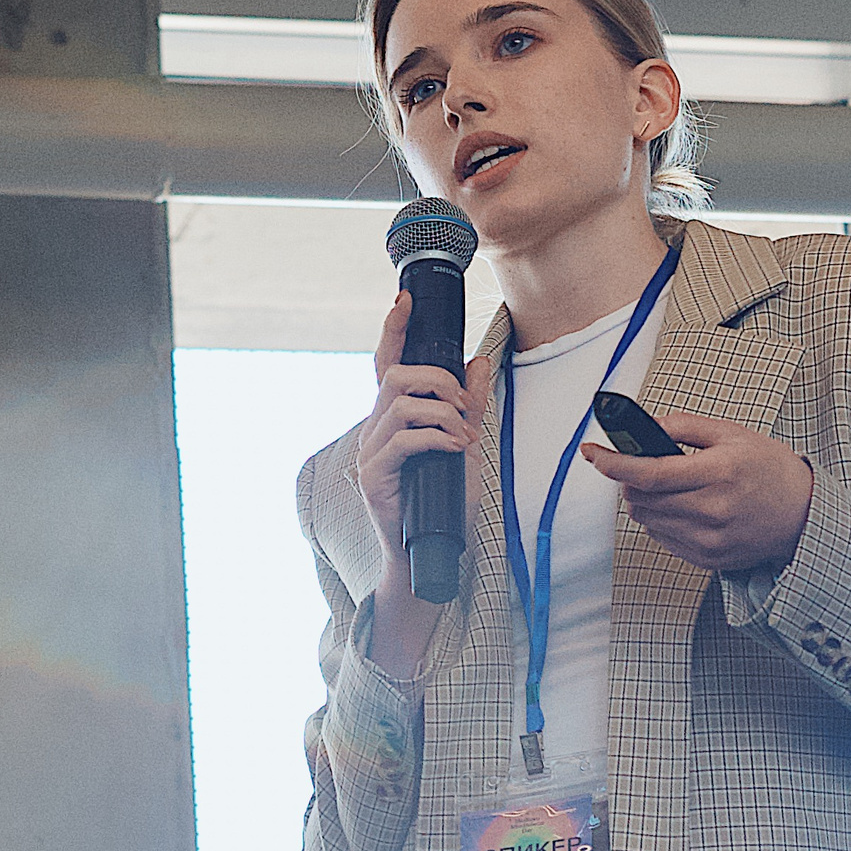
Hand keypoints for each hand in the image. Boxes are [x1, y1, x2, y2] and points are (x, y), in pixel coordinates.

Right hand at [356, 291, 496, 574]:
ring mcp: (372, 453)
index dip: (393, 329)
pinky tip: (456, 449)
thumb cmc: (441, 500)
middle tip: (463, 403)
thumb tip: (478, 361)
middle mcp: (376, 429)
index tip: (405, 299)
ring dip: (443, 412)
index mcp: (393, 417)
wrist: (429, 551)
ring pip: (401, 405)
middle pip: (394, 375)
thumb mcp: (463, 443)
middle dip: (436, 379)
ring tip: (464, 434)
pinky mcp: (376, 476)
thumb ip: (468, 405)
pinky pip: (404, 440)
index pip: (386, 362)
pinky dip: (437, 437)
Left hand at [582, 409, 813, 572]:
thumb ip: (684, 426)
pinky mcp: (707, 559)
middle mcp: (712, 510)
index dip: (613, 463)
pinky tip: (684, 508)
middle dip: (631, 479)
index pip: (649, 473)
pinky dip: (661, 520)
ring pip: (646, 519)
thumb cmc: (770, 471)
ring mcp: (709, 539)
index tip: (592, 452)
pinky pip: (662, 538)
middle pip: (641, 498)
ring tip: (671, 487)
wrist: (803, 515)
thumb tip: (645, 426)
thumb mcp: (732, 434)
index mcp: (719, 472)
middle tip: (646, 466)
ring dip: (645, 500)